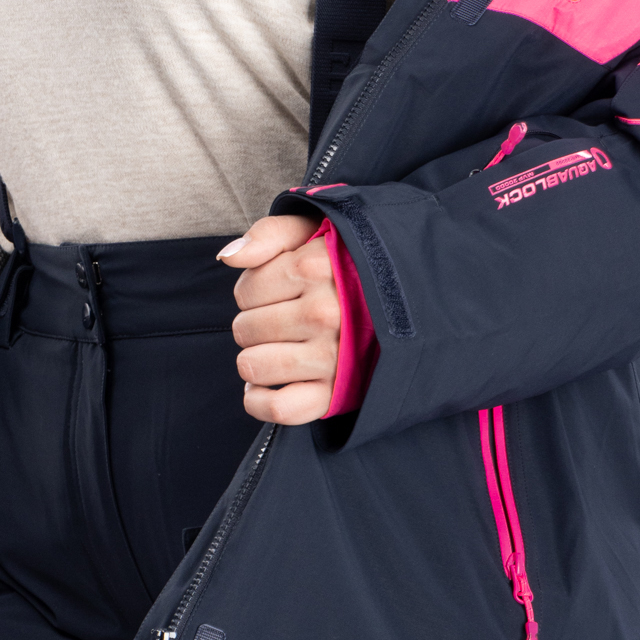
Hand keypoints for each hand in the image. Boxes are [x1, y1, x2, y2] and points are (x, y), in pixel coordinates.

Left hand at [219, 212, 337, 424]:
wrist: (410, 303)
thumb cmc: (349, 264)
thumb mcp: (313, 230)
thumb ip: (268, 234)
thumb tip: (228, 258)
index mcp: (316, 267)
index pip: (244, 292)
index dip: (253, 293)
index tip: (279, 292)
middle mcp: (324, 313)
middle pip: (244, 330)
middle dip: (254, 326)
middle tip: (283, 321)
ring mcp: (331, 356)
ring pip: (252, 366)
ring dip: (256, 360)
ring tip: (277, 349)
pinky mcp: (334, 394)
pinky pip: (277, 409)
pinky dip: (259, 400)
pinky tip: (266, 385)